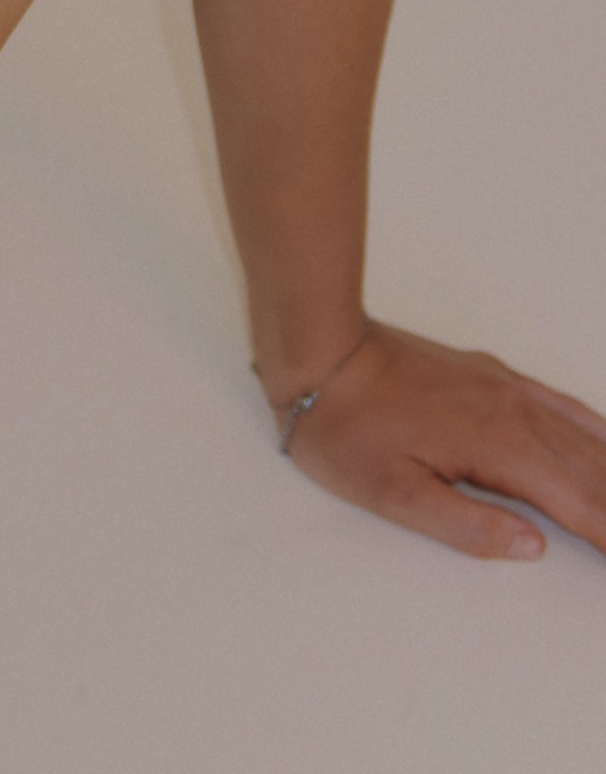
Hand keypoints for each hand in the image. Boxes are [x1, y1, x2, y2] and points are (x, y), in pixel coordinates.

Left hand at [270, 317, 605, 559]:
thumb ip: (467, 526)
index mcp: (497, 444)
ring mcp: (505, 386)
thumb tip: (533, 547)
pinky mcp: (491, 373)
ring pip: (582, 433)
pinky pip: (560, 403)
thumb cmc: (346, 429)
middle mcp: (513, 410)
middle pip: (590, 467)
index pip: (578, 500)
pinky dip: (594, 429)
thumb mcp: (394, 494)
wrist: (321, 351)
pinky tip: (604, 440)